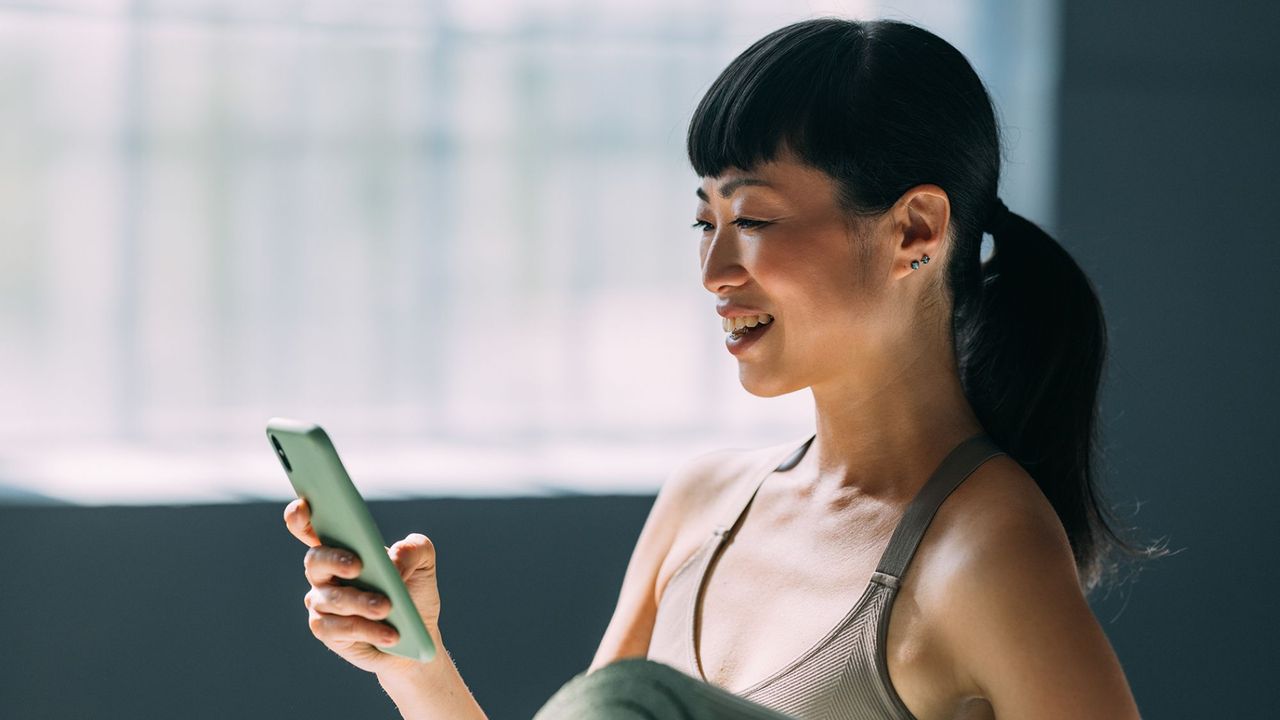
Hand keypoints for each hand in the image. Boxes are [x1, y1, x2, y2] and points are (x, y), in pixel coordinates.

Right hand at [284, 497, 443, 675]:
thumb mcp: (423, 564)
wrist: (418, 636)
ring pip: (331, 598)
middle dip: (334, 560)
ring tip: (387, 607)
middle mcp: (325, 572)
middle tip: (358, 566)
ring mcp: (322, 602)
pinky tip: (391, 634)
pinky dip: (368, 629)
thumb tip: (393, 560)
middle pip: (315, 560)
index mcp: (343, 547)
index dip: (300, 516)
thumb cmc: (413, 592)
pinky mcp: (327, 631)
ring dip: (360, 602)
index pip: (310, 527)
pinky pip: (339, 628)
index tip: (304, 506)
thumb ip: (413, 549)